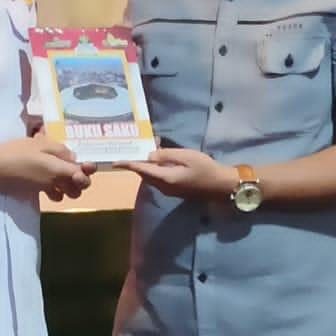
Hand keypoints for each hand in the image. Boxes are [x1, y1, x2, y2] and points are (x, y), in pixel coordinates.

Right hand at [0, 137, 91, 198]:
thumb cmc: (17, 152)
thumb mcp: (39, 143)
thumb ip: (59, 150)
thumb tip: (72, 158)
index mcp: (59, 169)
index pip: (82, 173)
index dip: (89, 170)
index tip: (87, 164)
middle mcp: (56, 182)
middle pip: (78, 188)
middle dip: (81, 181)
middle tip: (76, 169)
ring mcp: (46, 188)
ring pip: (67, 194)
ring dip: (69, 187)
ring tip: (64, 176)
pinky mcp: (36, 191)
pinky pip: (53, 195)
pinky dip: (56, 191)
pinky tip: (50, 181)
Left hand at [116, 149, 237, 201]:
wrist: (220, 186)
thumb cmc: (205, 169)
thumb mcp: (186, 156)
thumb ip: (166, 155)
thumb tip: (149, 155)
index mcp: (165, 178)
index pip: (141, 170)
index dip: (128, 165)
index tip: (114, 162)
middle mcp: (163, 187)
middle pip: (144, 173)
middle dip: (138, 160)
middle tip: (137, 144)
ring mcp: (168, 190)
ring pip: (151, 176)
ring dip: (147, 163)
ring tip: (151, 146)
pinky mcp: (174, 189)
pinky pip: (158, 178)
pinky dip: (155, 167)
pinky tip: (161, 156)